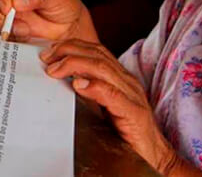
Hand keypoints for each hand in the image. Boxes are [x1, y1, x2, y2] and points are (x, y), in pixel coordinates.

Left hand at [41, 39, 179, 172]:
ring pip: (103, 69)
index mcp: (120, 78)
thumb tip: (62, 81)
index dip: (72, 47)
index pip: (96, 51)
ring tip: (56, 69)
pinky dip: (95, 87)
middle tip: (47, 57)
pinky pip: (114, 95)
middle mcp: (126, 81)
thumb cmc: (127, 132)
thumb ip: (89, 92)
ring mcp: (131, 95)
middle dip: (69, 51)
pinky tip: (79, 85)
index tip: (51, 52)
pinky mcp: (134, 113)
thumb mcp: (104, 107)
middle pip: (97, 54)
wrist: (153, 155)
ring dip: (75, 64)